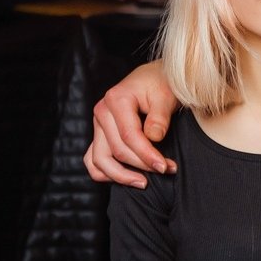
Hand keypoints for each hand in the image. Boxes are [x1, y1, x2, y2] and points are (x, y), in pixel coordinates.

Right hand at [83, 60, 178, 186]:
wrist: (154, 78)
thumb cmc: (162, 85)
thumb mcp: (166, 95)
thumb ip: (160, 117)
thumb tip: (154, 138)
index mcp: (116, 99)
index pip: (129, 136)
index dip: (147, 155)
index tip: (165, 166)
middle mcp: (102, 112)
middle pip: (117, 150)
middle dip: (142, 165)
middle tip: (167, 169)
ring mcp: (98, 124)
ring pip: (100, 159)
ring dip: (121, 175)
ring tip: (144, 182)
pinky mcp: (99, 134)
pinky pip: (93, 160)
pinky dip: (106, 173)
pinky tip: (127, 178)